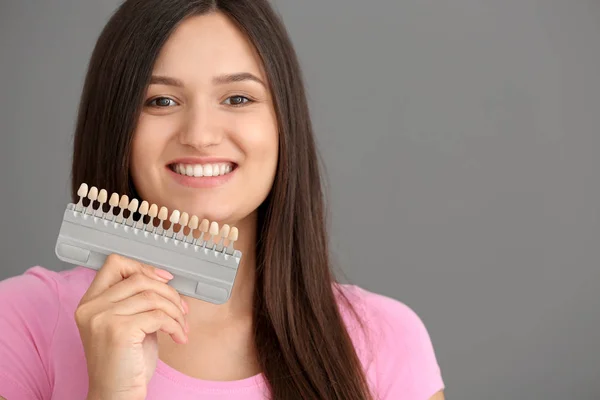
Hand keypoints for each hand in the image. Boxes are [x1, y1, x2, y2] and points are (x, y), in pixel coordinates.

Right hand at [75, 254, 188, 399]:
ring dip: (175, 311)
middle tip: (181, 309)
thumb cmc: (124, 363)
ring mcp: (103, 318)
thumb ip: (137, 301)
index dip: (143, 267)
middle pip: (139, 278)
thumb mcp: (128, 323)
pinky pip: (159, 316)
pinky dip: (175, 325)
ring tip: (181, 326)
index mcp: (90, 302)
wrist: (115, 394)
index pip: (114, 264)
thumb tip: (165, 281)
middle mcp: (91, 307)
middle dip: (169, 292)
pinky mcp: (119, 331)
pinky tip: (178, 337)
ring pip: (152, 297)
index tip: (165, 279)